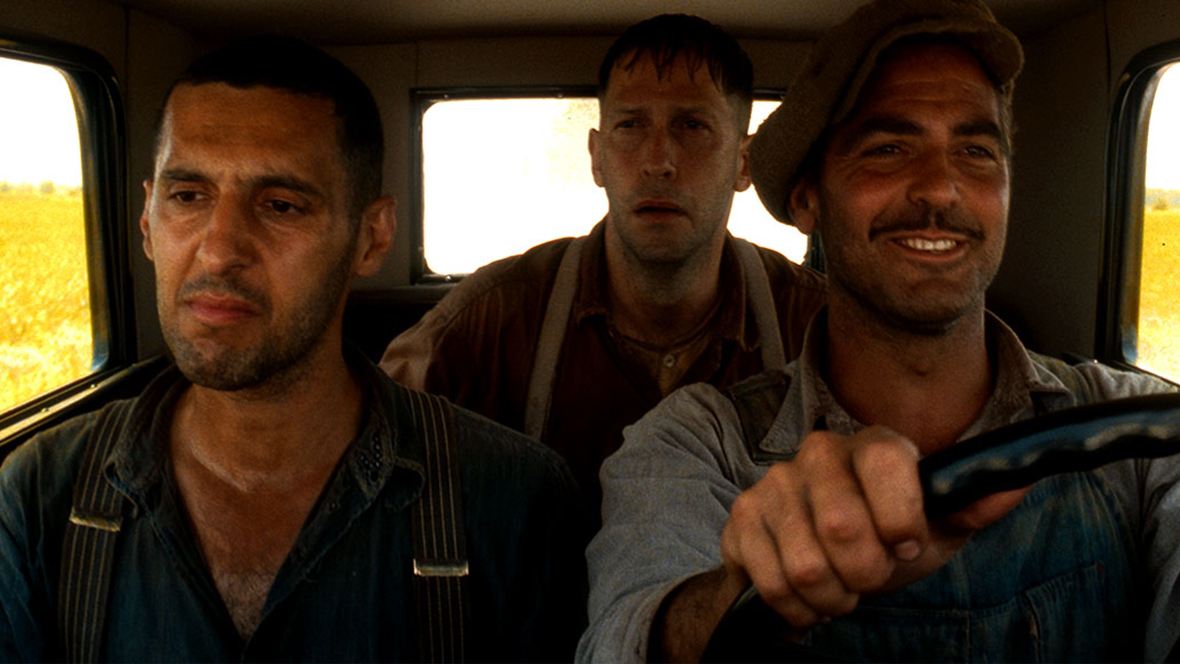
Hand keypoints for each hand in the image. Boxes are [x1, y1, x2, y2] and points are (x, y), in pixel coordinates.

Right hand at [718, 425, 1027, 628]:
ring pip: (806, 566)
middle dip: (865, 573)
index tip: (905, 543)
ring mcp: (773, 483)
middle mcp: (817, 452)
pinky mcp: (740, 517)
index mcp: (872, 445)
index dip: (901, 519)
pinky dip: (797, 606)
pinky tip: (807, 592)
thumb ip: (971, 506)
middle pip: (842, 526)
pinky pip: (772, 582)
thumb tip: (1016, 482)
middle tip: (869, 575)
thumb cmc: (885, 536)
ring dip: (831, 596)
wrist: (819, 556)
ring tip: (839, 587)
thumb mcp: (936, 526)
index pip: (889, 466)